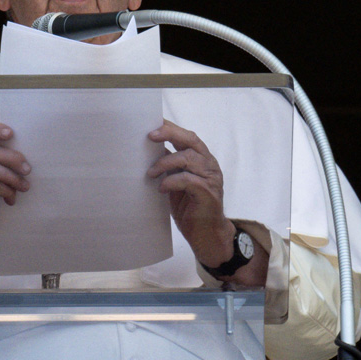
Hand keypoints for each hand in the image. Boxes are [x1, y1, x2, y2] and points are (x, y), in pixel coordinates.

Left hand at [147, 120, 234, 267]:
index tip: (151, 124)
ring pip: (188, 158)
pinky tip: (161, 188)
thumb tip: (149, 151)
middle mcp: (209, 164)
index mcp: (202, 159)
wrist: (206, 235)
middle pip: (190, 140)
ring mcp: (211, 178)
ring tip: (151, 173)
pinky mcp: (208, 193)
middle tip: (150, 136)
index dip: (170, 128)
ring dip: (165, 163)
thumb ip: (169, 166)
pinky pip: (189, 180)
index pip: (187, 136)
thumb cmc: (189, 207)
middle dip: (169, 134)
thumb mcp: (176, 182)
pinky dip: (172, 181)